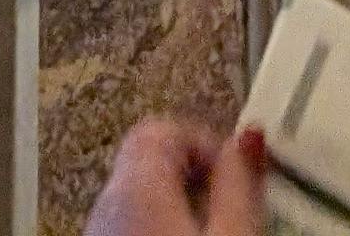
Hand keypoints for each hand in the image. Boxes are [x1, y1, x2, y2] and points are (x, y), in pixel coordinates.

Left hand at [88, 119, 269, 235]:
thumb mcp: (231, 233)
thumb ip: (239, 182)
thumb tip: (249, 137)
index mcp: (137, 181)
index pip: (166, 125)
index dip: (209, 139)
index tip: (241, 165)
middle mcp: (108, 200)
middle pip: (150, 157)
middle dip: (195, 172)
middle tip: (231, 200)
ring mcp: (99, 228)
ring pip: (141, 195)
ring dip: (179, 204)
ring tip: (215, 227)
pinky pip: (131, 222)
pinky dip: (159, 225)